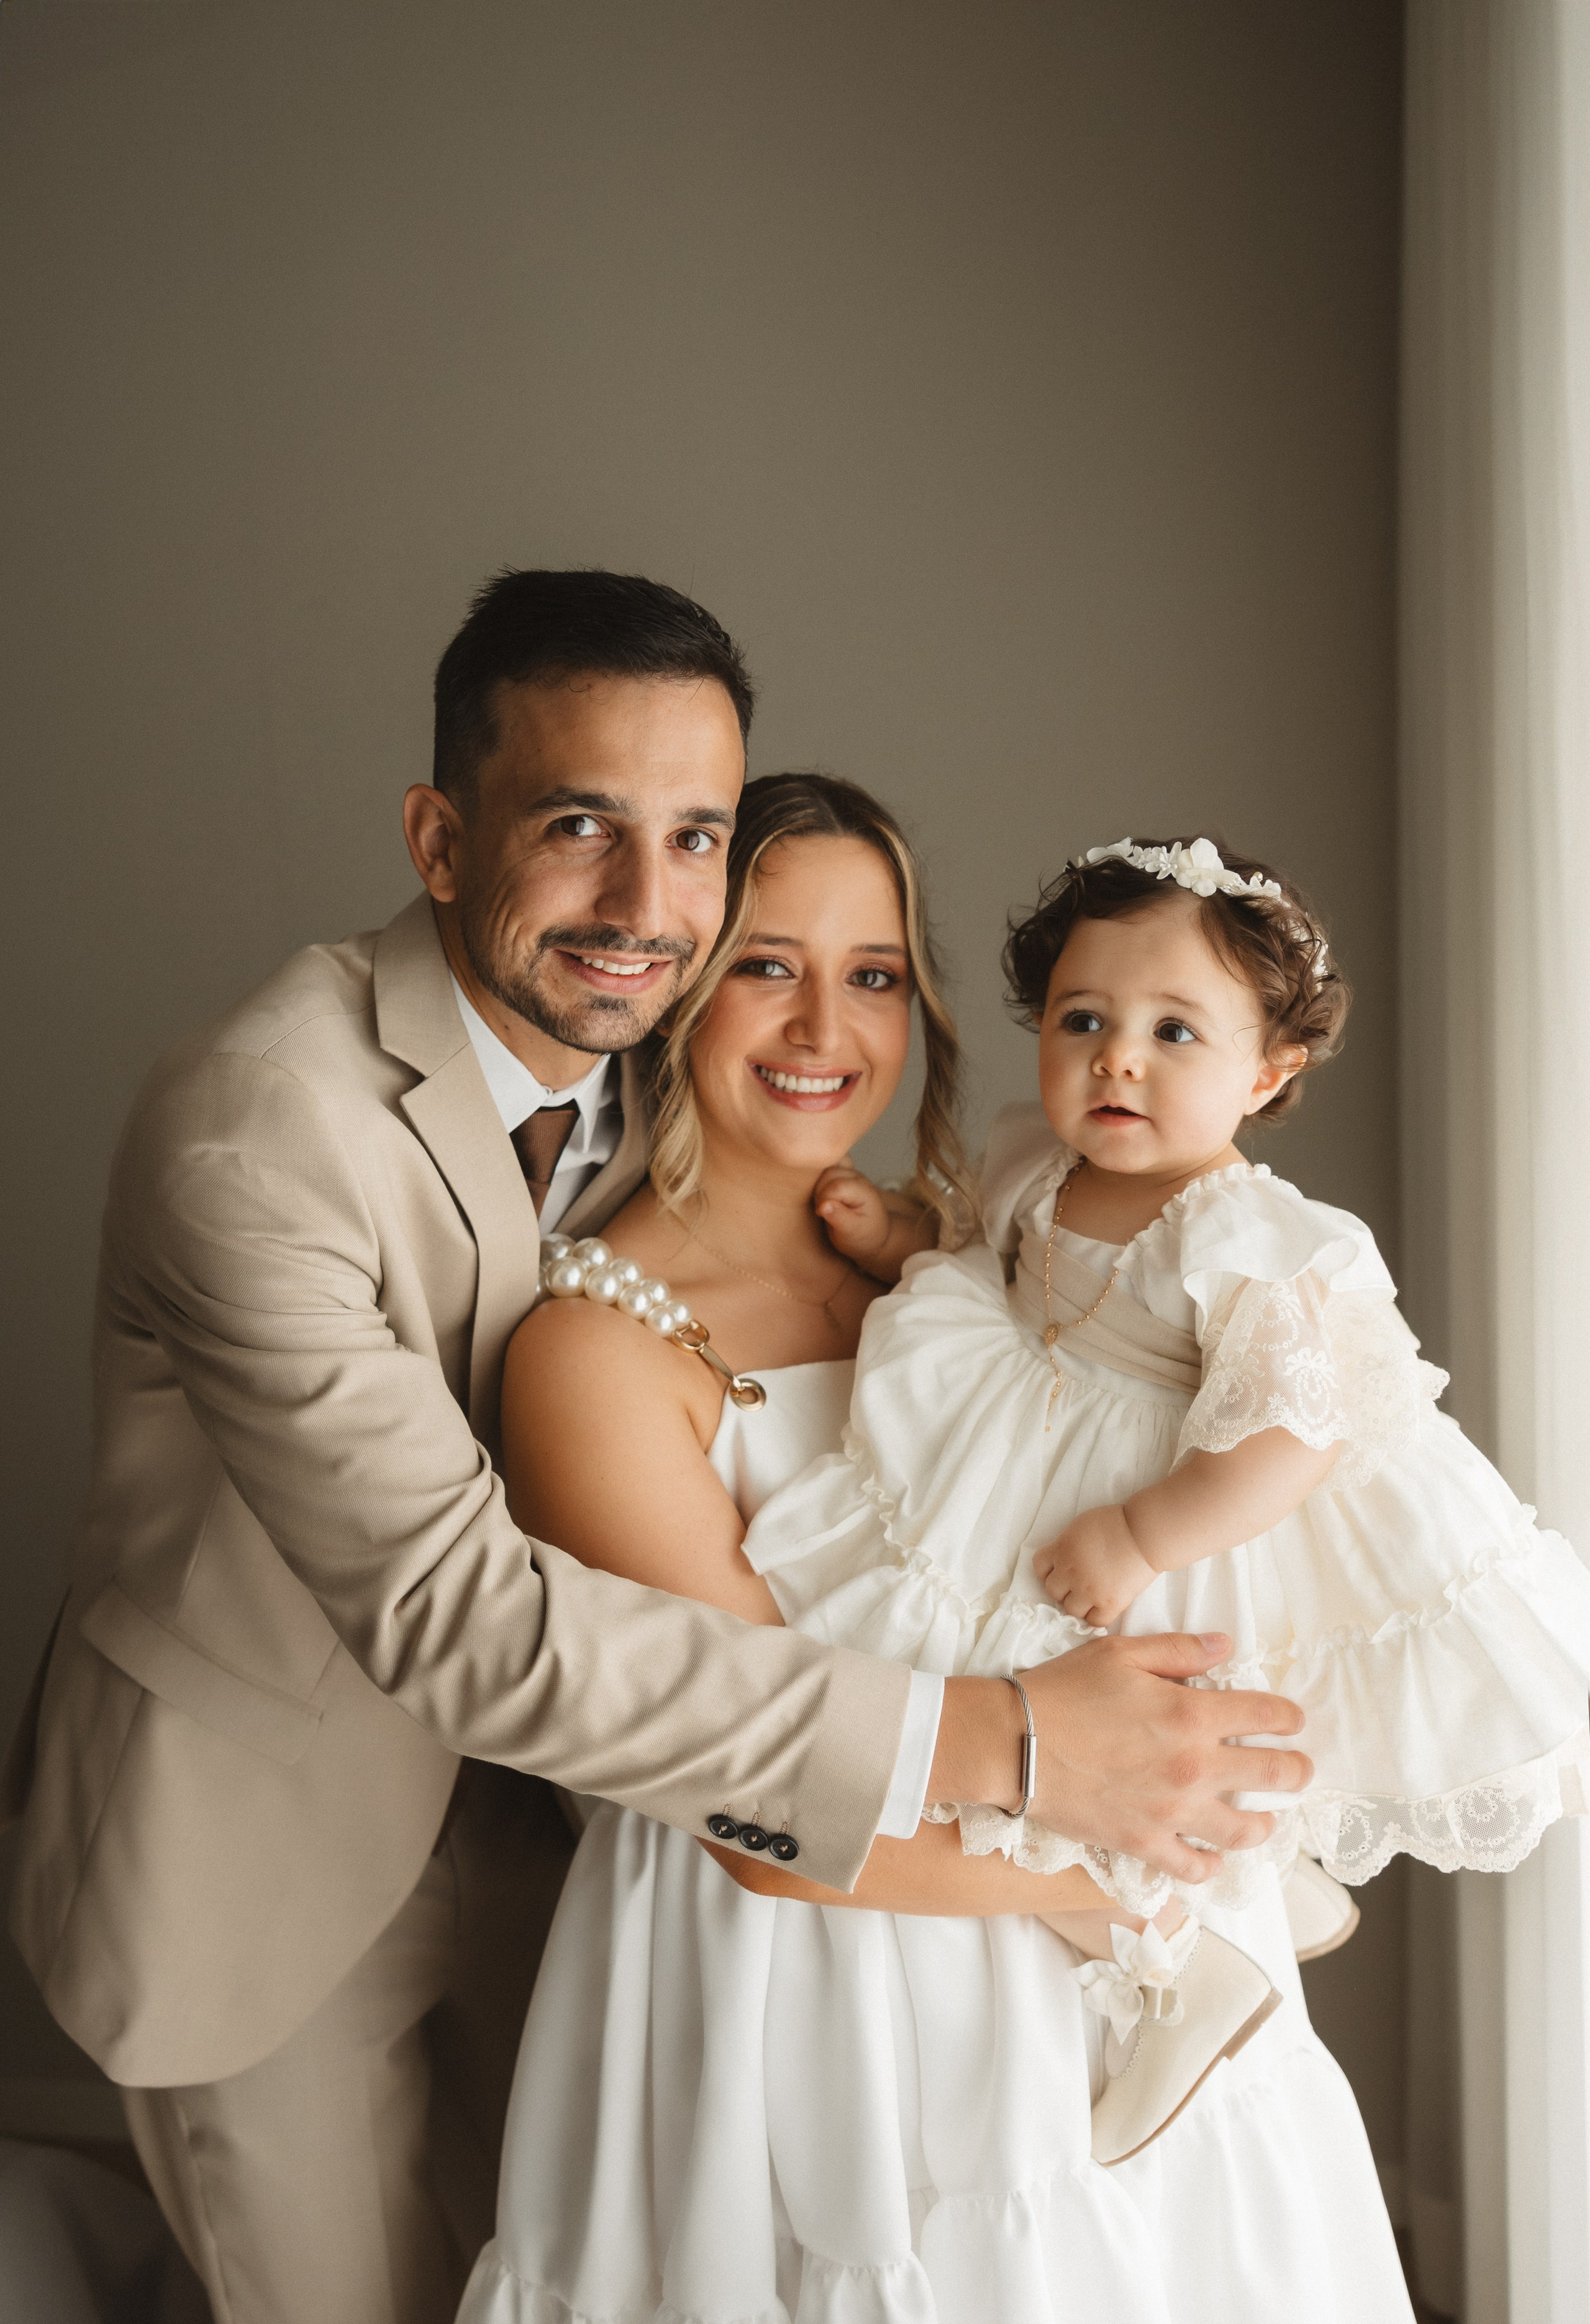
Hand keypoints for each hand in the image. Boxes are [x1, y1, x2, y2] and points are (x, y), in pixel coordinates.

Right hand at [813, 1161, 892, 1263]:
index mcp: (864, 1191)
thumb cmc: (862, 1235)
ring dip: (818, 1186)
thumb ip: (840, 1218)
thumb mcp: (853, 1233)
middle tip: (822, 1211)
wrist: (871, 1233)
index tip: (822, 1215)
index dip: (823, 1200)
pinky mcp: (842, 1174)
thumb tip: (823, 1206)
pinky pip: (826, 1166)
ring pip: (825, 1169)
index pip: (837, 1186)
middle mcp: (858, 1178)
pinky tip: (823, 1191)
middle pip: (829, 1173)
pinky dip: (821, 1176)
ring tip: (822, 1203)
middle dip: (819, 1193)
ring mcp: (850, 1173)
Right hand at [930, 1634, 1311, 1886]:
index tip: (1292, 1721)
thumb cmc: (1064, 1690)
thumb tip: (1226, 1647)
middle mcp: (1193, 1766)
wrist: (1014, 1743)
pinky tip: (1214, 1857)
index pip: (1266, 1717)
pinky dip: (1210, 1866)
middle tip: (1300, 1770)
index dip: (1288, 1717)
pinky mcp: (1144, 1842)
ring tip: (1266, 1821)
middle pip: (1272, 1775)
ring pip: (1244, 1830)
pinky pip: (1193, 1867)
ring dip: (1264, 1824)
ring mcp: (1171, 1810)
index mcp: (1190, 1713)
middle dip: (1296, 1771)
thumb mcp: (1121, 1653)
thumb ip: (1179, 1650)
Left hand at [1034, 1505, 1156, 1627]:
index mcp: (1062, 1549)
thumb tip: (1064, 1555)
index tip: (1060, 1569)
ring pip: (1070, 1609)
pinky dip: (1097, 1616)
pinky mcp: (1109, 1603)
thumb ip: (1068, 1543)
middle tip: (1078, 1583)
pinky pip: (1094, 1621)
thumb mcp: (1082, 1525)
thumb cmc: (1118, 1522)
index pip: (1039, 1567)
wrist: (1145, 1534)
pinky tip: (1104, 1606)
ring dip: (1078, 1604)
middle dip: (1064, 1587)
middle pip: (1052, 1591)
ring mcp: (1089, 1590)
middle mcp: (1070, 1572)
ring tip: (1092, 1596)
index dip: (1049, 1570)